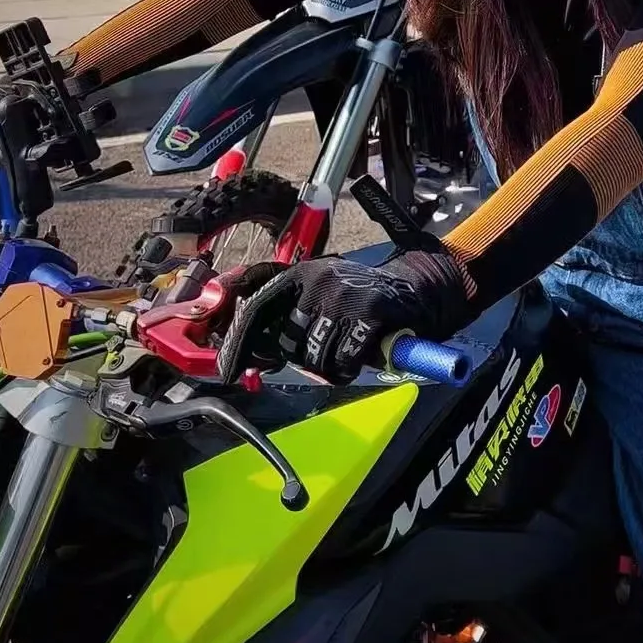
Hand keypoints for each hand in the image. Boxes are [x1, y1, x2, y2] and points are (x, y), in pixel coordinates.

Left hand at [241, 244, 470, 384]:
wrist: (414, 289)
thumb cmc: (359, 298)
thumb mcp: (317, 292)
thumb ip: (284, 313)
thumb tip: (251, 351)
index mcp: (300, 273)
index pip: (257, 305)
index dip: (239, 340)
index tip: (228, 370)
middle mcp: (317, 279)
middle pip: (286, 340)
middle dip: (301, 357)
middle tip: (323, 351)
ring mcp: (342, 295)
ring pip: (314, 357)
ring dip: (329, 365)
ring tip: (346, 350)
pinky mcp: (368, 313)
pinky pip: (343, 361)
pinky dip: (351, 367)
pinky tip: (361, 355)